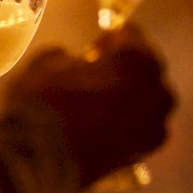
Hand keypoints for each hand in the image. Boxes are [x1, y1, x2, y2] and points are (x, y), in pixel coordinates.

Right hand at [5, 25, 174, 186]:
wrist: (37, 158)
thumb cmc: (43, 99)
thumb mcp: (50, 60)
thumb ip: (72, 55)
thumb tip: (76, 62)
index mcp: (137, 57)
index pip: (132, 34)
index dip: (112, 35)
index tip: (97, 42)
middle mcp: (156, 89)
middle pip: (146, 67)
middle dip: (125, 65)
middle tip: (99, 70)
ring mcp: (154, 124)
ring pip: (150, 100)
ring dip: (131, 94)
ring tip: (102, 99)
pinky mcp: (144, 152)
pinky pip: (143, 128)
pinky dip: (130, 123)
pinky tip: (105, 124)